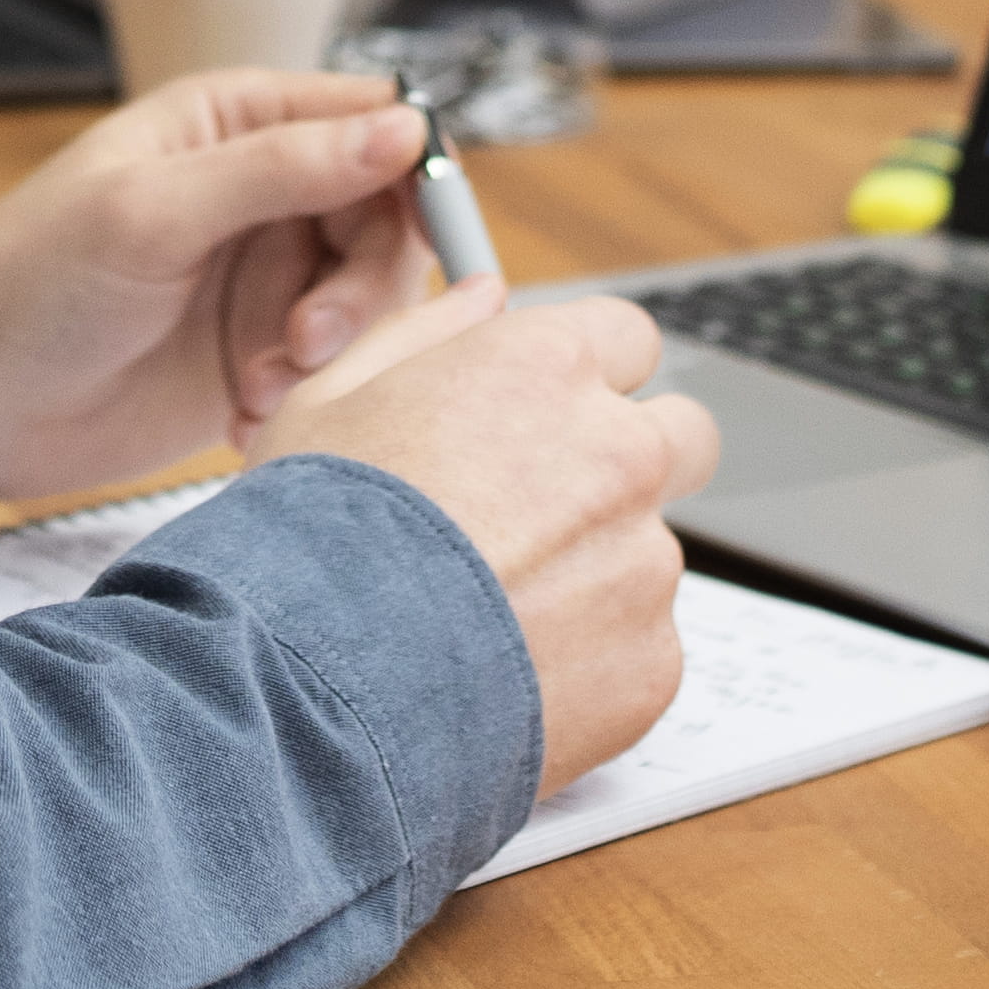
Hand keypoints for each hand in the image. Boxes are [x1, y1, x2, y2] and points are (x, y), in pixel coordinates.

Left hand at [0, 72, 438, 503]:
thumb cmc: (27, 283)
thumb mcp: (150, 214)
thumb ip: (279, 170)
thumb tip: (405, 129)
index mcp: (237, 121)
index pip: (373, 121)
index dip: (414, 172)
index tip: (417, 237)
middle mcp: (264, 191)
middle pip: (389, 221)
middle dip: (363, 287)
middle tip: (309, 342)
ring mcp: (265, 276)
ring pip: (371, 302)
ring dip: (337, 352)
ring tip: (264, 390)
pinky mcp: (261, 355)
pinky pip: (336, 369)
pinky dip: (313, 398)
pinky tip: (249, 422)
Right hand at [250, 283, 718, 790]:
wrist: (311, 692)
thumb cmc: (307, 541)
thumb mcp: (329, 402)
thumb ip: (425, 334)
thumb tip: (484, 297)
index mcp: (547, 368)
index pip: (629, 337)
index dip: (589, 375)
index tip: (554, 414)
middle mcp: (618, 452)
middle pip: (681, 436)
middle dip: (630, 465)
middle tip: (547, 515)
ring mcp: (645, 562)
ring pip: (649, 553)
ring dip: (598, 573)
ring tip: (489, 618)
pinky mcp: (653, 662)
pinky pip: (641, 648)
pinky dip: (591, 663)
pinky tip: (505, 675)